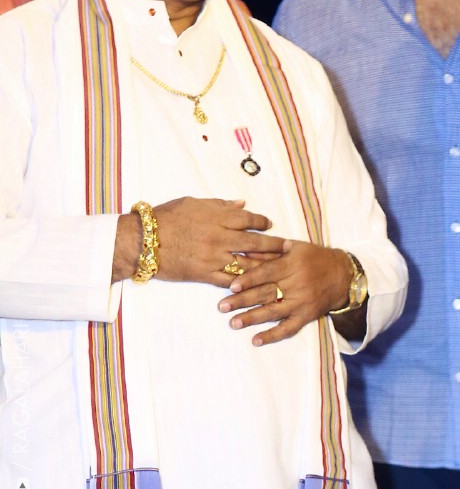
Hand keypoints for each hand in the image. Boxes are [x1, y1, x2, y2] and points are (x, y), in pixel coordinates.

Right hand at [149, 198, 286, 284]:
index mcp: (216, 216)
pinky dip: (245, 283)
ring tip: (279, 269)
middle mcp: (219, 236)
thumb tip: (241, 204)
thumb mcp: (193, 203)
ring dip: (265, 267)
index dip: (262, 222)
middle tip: (288, 248)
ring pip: (247, 263)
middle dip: (274, 246)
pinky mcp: (205, 274)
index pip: (248, 219)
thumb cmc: (165, 217)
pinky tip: (257, 286)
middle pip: (255, 242)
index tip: (271, 225)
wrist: (142, 240)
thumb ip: (219, 205)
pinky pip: (230, 280)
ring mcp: (213, 257)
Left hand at [219, 241, 353, 345]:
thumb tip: (243, 251)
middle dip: (242, 300)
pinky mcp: (306, 316)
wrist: (342, 275)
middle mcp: (296, 284)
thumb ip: (268, 252)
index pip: (267, 272)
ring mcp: (301, 302)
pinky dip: (272, 335)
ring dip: (252, 318)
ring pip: (274, 311)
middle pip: (266, 293)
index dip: (249, 279)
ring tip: (233, 323)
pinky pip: (289, 328)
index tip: (231, 285)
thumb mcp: (293, 248)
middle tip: (222, 306)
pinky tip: (256, 340)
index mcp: (291, 264)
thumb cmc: (314, 258)